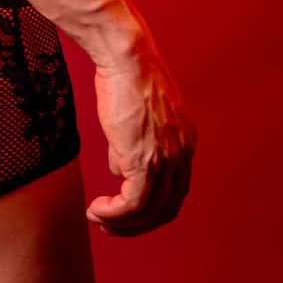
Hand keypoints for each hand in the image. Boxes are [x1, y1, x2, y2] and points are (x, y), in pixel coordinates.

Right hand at [86, 52, 195, 235]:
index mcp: (184, 142)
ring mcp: (167, 160)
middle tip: (111, 225)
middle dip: (137, 224)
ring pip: (150, 212)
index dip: (151, 206)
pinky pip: (133, 204)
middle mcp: (182, 155)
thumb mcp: (135, 116)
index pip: (174, 189)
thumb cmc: (126, 76)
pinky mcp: (146, 161)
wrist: (127, 57)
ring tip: (99, 219)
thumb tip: (120, 170)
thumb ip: (130, 146)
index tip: (127, 211)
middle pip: (166, 208)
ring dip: (122, 223)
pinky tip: (98, 211)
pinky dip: (115, 215)